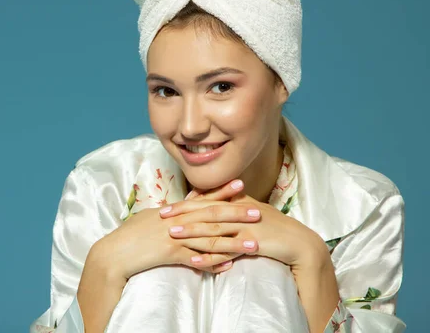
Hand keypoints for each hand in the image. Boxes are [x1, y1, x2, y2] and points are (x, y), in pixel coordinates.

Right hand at [93, 179, 254, 280]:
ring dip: (233, 242)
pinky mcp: (169, 254)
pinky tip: (229, 266)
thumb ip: (171, 211)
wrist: (114, 251)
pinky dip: (213, 264)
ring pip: (209, 239)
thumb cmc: (130, 234)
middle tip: (258, 212)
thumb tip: (184, 203)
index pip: (202, 199)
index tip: (241, 184)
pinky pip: (195, 260)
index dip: (222, 192)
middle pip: (211, 216)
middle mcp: (176, 221)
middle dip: (236, 214)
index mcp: (173, 210)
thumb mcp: (151, 217)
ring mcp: (173, 237)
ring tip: (253, 244)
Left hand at [160, 193, 328, 268]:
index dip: (185, 204)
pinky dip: (210, 256)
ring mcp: (246, 227)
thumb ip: (231, 205)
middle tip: (161, 217)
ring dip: (192, 232)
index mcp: (239, 202)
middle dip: (183, 214)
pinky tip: (195, 260)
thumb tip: (208, 201)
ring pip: (214, 229)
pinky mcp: (252, 243)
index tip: (166, 207)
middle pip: (207, 211)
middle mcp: (241, 211)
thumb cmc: (274, 228)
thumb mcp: (252, 211)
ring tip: (172, 236)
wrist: (300, 243)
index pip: (207, 201)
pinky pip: (227, 251)